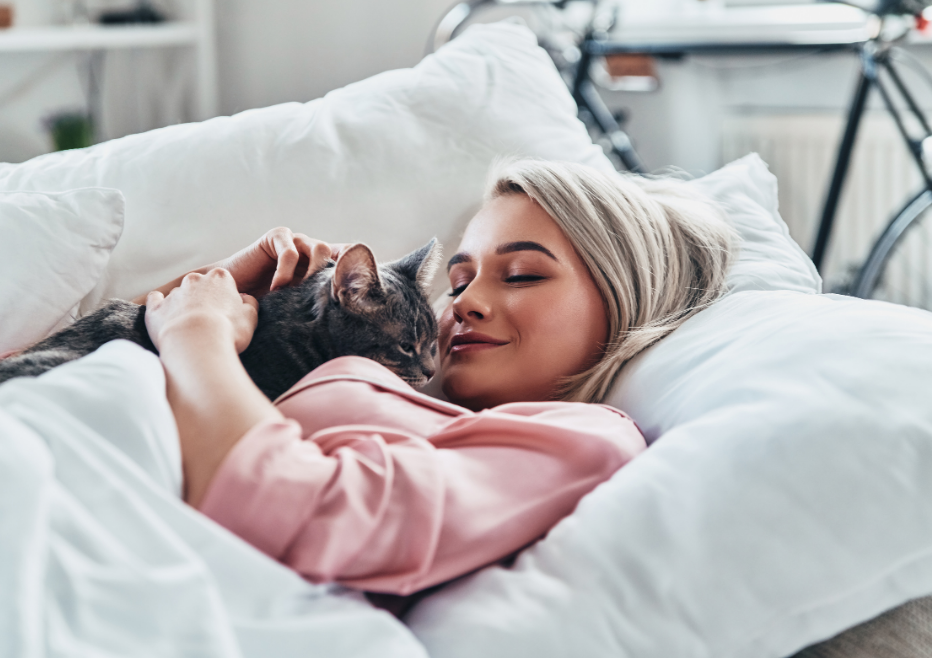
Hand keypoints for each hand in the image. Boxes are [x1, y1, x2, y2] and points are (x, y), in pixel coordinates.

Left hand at [145, 268, 258, 353]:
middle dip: (205, 299)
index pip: (225, 281)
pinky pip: (155, 301)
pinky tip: (166, 318)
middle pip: (201, 286)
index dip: (227, 298)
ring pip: (180, 295)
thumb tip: (244, 299)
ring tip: (191, 330)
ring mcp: (174, 293)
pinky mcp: (156, 307)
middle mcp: (195, 280)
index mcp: (220, 278)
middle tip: (211, 322)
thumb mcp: (251, 317)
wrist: (196, 345)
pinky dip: (160, 307)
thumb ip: (249, 303)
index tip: (229, 313)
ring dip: (185, 307)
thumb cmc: (228, 331)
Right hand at [217, 227, 346, 297]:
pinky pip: (290, 253)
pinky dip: (285, 275)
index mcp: (319, 264)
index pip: (347, 260)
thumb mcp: (298, 305)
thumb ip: (318, 303)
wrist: (232, 293)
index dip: (357, 270)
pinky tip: (275, 290)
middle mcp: (310, 250)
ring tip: (294, 296)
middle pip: (336, 254)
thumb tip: (347, 321)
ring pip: (319, 249)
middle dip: (330, 277)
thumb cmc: (264, 304)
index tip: (358, 293)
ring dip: (310, 275)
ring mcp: (295, 240)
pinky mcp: (276, 237)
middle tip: (319, 300)